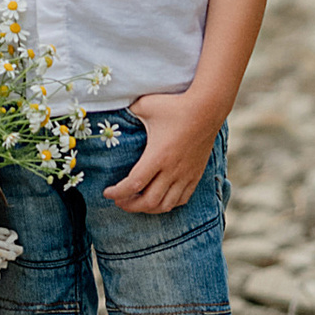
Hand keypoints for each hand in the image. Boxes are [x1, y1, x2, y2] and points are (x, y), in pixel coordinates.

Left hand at [105, 89, 221, 214]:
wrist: (207, 108)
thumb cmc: (175, 106)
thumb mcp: (145, 105)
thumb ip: (128, 112)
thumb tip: (116, 112)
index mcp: (157, 156)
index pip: (133, 185)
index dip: (117, 193)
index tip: (107, 192)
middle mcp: (172, 170)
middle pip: (149, 202)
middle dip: (130, 206)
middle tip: (118, 201)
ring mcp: (186, 175)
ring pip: (166, 205)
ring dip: (148, 209)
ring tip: (136, 203)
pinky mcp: (196, 175)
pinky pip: (182, 199)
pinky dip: (168, 205)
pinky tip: (160, 200)